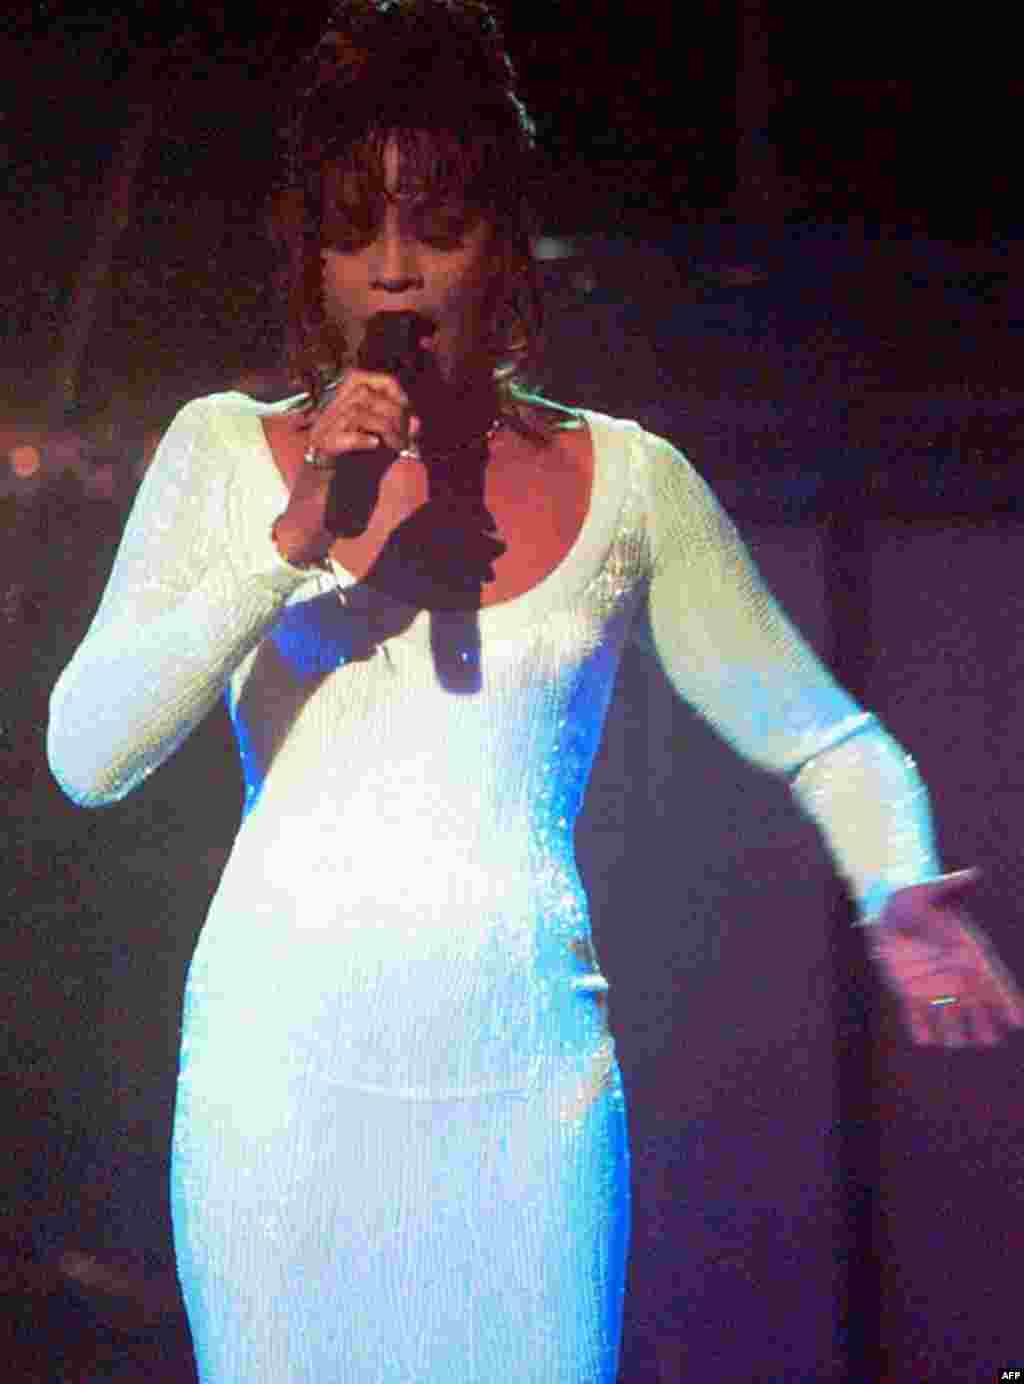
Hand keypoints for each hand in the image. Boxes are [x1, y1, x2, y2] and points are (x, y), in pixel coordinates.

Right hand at [274, 370, 419, 562]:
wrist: (316, 513)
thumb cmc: (345, 485)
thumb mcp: (376, 456)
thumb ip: (394, 438)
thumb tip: (416, 421)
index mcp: (337, 412)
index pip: (358, 377)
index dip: (388, 386)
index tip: (406, 408)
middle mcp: (326, 418)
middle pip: (361, 391)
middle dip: (391, 410)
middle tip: (404, 436)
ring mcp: (320, 436)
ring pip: (354, 412)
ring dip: (384, 427)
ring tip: (395, 446)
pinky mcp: (319, 457)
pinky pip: (339, 439)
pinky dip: (361, 439)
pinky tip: (375, 447)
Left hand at [865, 870, 1023, 1046]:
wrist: (885, 907)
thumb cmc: (914, 897)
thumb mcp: (931, 891)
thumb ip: (952, 886)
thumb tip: (972, 875)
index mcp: (968, 952)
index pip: (994, 981)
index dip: (1007, 1001)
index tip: (1018, 1022)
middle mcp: (955, 974)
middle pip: (977, 1006)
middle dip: (984, 1023)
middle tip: (989, 1039)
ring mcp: (933, 985)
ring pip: (949, 1016)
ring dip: (953, 1030)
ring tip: (956, 1041)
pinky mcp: (909, 991)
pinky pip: (917, 1015)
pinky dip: (920, 1027)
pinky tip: (924, 1039)